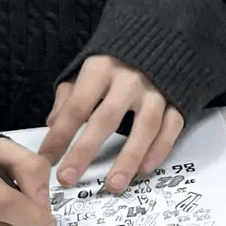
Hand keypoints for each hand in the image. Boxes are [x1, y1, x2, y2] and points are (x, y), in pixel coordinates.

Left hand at [40, 56, 184, 191]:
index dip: (60, 134)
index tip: (47, 158)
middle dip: (84, 151)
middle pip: (106, 118)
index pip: (77, 105)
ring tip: (113, 185)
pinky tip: (144, 170)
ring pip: (144, 127)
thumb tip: (54, 125)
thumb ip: (70, 96)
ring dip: (128, 159)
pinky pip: (171, 128)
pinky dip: (159, 150)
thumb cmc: (118, 62)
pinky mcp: (178, 101)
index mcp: (102, 68)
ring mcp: (157, 91)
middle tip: (68, 178)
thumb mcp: (88, 70)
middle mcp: (130, 79)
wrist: (165, 40)